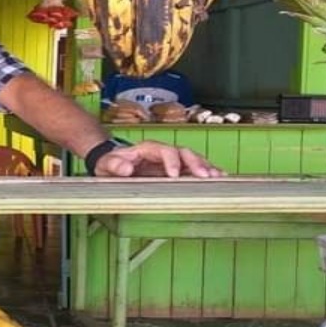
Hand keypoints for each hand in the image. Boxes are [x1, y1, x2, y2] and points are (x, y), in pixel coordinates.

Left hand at [94, 140, 224, 177]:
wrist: (112, 164)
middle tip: (204, 176)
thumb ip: (114, 165)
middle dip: (196, 163)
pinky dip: (207, 172)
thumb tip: (126, 167)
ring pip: (193, 159)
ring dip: (206, 167)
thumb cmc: (111, 164)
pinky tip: (219, 178)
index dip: (172, 161)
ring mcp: (171, 160)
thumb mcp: (106, 164)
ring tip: (218, 177)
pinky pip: (194, 168)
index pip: (164, 150)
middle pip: (184, 152)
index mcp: (147, 148)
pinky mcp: (176, 169)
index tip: (175, 175)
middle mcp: (163, 152)